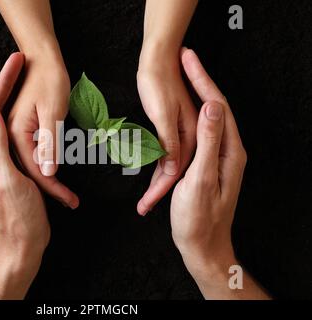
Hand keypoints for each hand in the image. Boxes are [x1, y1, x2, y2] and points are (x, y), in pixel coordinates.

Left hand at [0, 53, 49, 298]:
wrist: (23, 243)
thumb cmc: (17, 216)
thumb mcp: (7, 179)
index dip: (1, 83)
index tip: (16, 61)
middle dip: (7, 84)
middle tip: (22, 62)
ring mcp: (1, 160)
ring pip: (7, 122)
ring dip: (16, 99)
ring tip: (28, 79)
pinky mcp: (15, 168)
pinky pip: (19, 137)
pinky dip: (25, 119)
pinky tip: (35, 111)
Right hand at [8, 53, 79, 208]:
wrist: (42, 58)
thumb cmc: (50, 81)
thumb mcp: (53, 112)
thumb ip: (48, 143)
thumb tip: (48, 172)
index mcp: (15, 134)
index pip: (35, 170)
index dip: (53, 187)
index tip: (69, 201)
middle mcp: (10, 136)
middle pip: (31, 171)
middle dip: (52, 189)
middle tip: (71, 203)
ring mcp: (15, 133)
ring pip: (32, 165)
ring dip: (50, 180)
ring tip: (67, 197)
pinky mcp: (22, 130)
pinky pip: (33, 155)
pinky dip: (47, 166)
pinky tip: (57, 176)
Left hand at [137, 45, 196, 215]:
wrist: (158, 57)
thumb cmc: (157, 82)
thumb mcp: (162, 114)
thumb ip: (169, 142)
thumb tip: (172, 170)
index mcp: (190, 134)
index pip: (175, 170)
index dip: (160, 189)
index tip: (147, 205)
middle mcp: (190, 136)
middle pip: (174, 171)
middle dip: (158, 191)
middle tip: (143, 208)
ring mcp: (184, 131)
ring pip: (171, 164)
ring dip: (157, 182)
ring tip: (144, 202)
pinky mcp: (175, 127)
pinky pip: (167, 153)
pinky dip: (159, 166)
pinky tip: (153, 176)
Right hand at [171, 48, 245, 276]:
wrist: (202, 246)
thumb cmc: (199, 218)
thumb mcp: (201, 179)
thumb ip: (208, 142)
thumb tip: (211, 105)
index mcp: (230, 151)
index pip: (218, 106)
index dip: (203, 79)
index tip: (188, 59)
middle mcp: (228, 150)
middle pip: (215, 107)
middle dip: (201, 80)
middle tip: (185, 58)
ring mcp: (219, 157)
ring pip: (208, 117)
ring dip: (197, 94)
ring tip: (183, 74)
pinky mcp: (208, 164)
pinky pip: (201, 131)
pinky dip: (191, 114)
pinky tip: (182, 108)